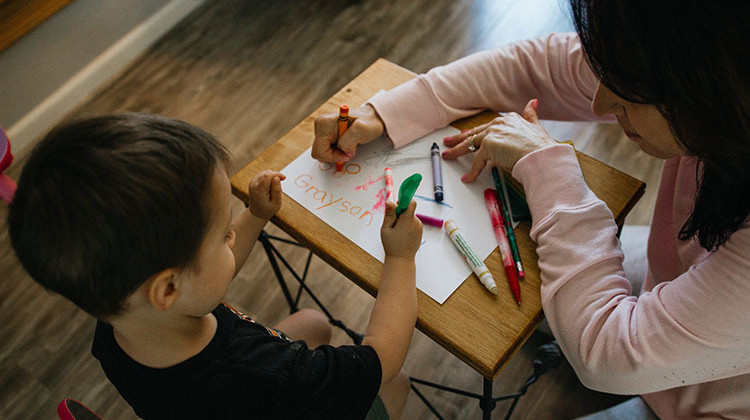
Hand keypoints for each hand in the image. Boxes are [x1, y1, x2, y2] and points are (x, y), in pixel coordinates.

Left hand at [247, 170, 285, 218]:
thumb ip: (277, 190)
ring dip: (271, 177)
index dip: (277, 174)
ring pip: (265, 173)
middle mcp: (254, 185)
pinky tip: (269, 187)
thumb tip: (277, 178)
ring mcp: (252, 183)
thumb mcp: (276, 203)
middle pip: (266, 173)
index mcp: (259, 190)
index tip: (284, 178)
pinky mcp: (253, 181)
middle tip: (279, 185)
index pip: (268, 175)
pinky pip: (262, 175)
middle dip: (275, 176)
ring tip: (273, 188)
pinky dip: (268, 178)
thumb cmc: (268, 209)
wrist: (257, 213)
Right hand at [312, 104, 384, 161]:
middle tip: (349, 150)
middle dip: (335, 155)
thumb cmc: (369, 122)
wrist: (372, 118)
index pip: (319, 151)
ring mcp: (322, 130)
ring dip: (337, 153)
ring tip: (350, 145)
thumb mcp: (362, 130)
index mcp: (324, 123)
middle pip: (319, 152)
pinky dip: (337, 151)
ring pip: (323, 152)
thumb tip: (343, 151)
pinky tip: (346, 145)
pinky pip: (327, 150)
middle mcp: (320, 125)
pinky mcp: (326, 134)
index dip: (333, 157)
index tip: (348, 154)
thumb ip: (348, 142)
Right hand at [380, 200, 422, 258]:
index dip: (404, 200)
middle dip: (400, 212)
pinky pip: (412, 222)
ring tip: (396, 231)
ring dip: (403, 219)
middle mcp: (416, 222)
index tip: (398, 202)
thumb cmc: (392, 245)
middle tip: (392, 222)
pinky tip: (401, 234)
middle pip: (408, 209)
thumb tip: (389, 201)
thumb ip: (389, 214)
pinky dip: (406, 224)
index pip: (411, 203)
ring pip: (410, 216)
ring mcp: (419, 226)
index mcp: (407, 221)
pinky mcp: (419, 230)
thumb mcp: (386, 229)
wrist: (402, 259)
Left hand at [442, 99, 557, 182]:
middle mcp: (498, 123)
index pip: (486, 127)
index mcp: (508, 119)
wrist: (541, 156)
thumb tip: (533, 102)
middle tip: (448, 142)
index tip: (466, 135)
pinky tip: (468, 178)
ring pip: (470, 144)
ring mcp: (492, 134)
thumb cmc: (541, 147)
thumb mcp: (536, 126)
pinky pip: (476, 161)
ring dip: (456, 151)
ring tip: (447, 156)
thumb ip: (531, 115)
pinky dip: (472, 172)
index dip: (475, 132)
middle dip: (459, 139)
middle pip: (474, 134)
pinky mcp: (488, 146)